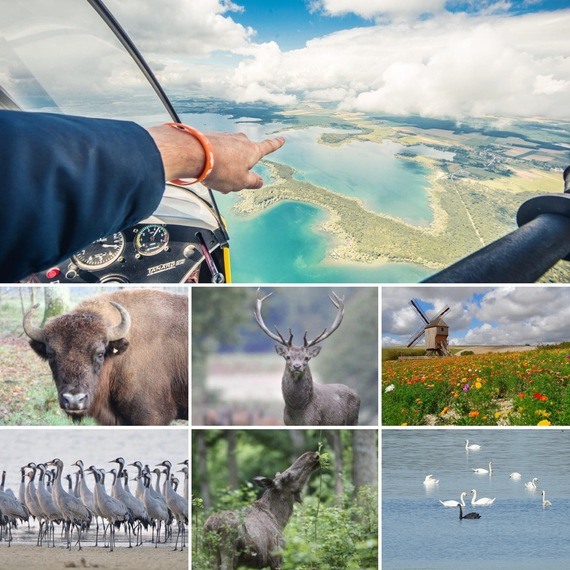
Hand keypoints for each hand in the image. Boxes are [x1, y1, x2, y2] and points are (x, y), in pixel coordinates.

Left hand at [147, 125, 284, 192]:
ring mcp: (225, 137)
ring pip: (229, 156)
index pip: (268, 147)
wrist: (194, 154)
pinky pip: (217, 153)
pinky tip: (206, 171)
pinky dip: (214, 162)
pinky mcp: (211, 138)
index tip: (281, 139)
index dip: (275, 144)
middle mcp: (240, 141)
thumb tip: (260, 182)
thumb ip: (252, 182)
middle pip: (244, 156)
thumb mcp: (241, 182)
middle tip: (230, 181)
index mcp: (252, 151)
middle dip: (239, 168)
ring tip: (215, 179)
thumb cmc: (221, 169)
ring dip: (225, 168)